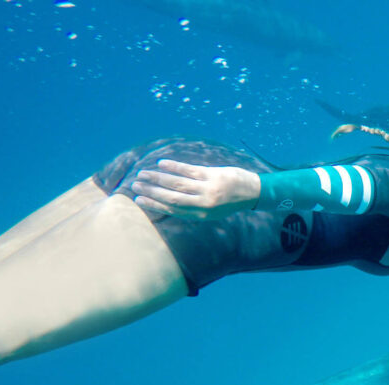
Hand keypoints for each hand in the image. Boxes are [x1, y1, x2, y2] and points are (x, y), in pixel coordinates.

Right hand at [131, 160, 260, 220]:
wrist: (253, 192)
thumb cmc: (229, 202)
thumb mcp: (211, 212)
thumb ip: (192, 208)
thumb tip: (167, 204)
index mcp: (201, 215)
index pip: (173, 210)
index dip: (154, 205)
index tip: (138, 200)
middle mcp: (204, 204)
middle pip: (171, 198)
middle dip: (151, 192)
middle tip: (135, 186)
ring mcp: (208, 189)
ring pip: (177, 183)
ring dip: (158, 178)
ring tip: (143, 174)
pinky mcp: (212, 175)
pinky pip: (189, 170)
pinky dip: (174, 166)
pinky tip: (161, 164)